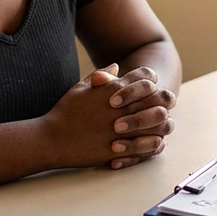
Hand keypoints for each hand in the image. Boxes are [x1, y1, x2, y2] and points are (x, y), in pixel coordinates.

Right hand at [41, 65, 161, 169]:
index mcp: (115, 90)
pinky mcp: (123, 149)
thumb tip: (116, 66)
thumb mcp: (81, 88)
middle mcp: (123, 108)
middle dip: (163, 100)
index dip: (152, 80)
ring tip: (160, 125)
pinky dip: (155, 143)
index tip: (151, 87)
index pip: (146, 77)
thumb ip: (101, 76)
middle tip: (163, 105)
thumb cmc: (65, 112)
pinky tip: (153, 141)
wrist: (52, 139)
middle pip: (159, 98)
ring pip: (160, 123)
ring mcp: (125, 129)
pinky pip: (150, 146)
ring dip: (163, 123)